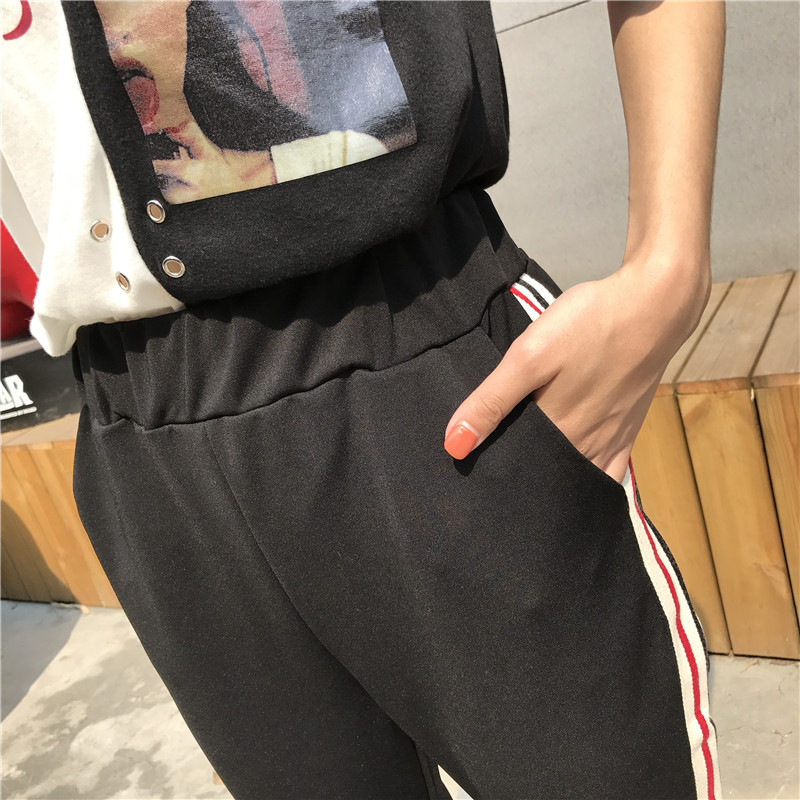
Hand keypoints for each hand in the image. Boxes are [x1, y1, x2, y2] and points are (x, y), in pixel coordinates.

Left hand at [443, 260, 710, 482]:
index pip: (515, 468)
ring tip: (523, 477)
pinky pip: (605, 471)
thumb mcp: (530, 355)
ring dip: (549, 480)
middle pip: (544, 475)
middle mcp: (585, 447)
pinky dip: (586, 479)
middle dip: (518, 479)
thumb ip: (492, 401)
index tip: (469, 474)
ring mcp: (610, 442)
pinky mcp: (627, 430)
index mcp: (557, 433)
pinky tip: (571, 478)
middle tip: (490, 477)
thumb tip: (454, 447)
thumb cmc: (590, 324)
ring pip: (572, 475)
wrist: (656, 304)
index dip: (491, 471)